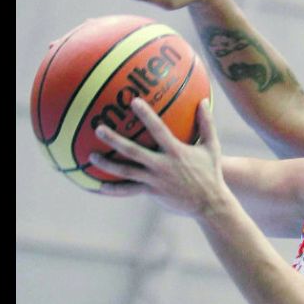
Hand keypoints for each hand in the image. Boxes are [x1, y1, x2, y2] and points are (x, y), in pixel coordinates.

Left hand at [89, 97, 231, 219]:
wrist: (210, 202)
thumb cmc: (211, 172)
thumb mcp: (212, 146)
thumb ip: (206, 123)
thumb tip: (204, 100)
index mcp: (176, 151)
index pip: (158, 129)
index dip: (146, 115)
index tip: (133, 102)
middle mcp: (162, 165)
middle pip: (133, 151)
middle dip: (114, 140)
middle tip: (98, 128)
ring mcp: (155, 180)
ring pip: (126, 171)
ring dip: (107, 164)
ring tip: (91, 155)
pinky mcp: (152, 192)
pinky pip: (129, 190)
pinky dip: (113, 189)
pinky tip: (99, 186)